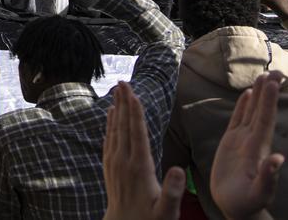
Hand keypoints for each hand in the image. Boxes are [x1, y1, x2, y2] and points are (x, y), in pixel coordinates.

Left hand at [103, 82, 185, 219]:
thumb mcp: (166, 211)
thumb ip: (172, 191)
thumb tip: (178, 170)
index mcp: (139, 167)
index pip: (137, 133)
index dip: (135, 112)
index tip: (133, 93)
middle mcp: (123, 160)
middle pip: (123, 125)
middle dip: (124, 102)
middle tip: (122, 81)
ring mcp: (114, 162)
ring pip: (114, 128)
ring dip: (117, 108)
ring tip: (118, 89)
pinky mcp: (109, 165)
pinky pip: (109, 138)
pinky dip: (110, 123)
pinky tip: (111, 113)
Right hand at [211, 72, 285, 219]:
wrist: (236, 207)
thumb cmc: (246, 203)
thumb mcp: (258, 193)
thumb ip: (268, 177)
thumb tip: (278, 159)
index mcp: (258, 149)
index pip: (264, 120)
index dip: (268, 101)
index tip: (272, 82)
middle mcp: (253, 141)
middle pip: (261, 111)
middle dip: (267, 92)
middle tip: (273, 71)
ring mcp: (243, 140)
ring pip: (251, 112)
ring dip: (258, 94)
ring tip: (262, 76)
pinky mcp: (231, 143)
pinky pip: (238, 119)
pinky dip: (243, 106)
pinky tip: (247, 94)